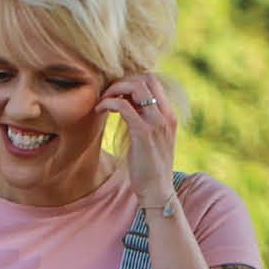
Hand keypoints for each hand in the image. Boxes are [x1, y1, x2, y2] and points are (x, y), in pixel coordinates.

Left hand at [104, 71, 182, 186]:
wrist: (157, 190)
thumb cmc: (150, 167)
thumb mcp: (151, 139)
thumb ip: (145, 120)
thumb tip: (128, 105)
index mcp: (169, 115)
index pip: (154, 81)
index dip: (132, 81)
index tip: (117, 93)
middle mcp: (166, 115)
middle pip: (146, 78)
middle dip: (123, 81)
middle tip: (107, 94)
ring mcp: (157, 123)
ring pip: (136, 88)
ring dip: (115, 90)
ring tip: (102, 101)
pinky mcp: (144, 133)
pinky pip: (124, 107)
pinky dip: (109, 103)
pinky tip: (99, 110)